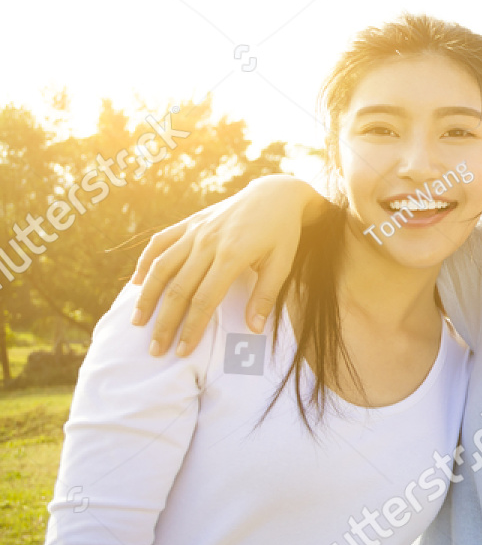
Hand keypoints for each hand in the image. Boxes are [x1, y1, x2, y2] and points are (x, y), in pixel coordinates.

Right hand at [129, 175, 326, 356]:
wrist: (274, 194)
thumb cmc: (281, 233)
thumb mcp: (282, 263)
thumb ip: (265, 296)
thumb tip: (254, 329)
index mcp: (232, 255)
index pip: (205, 300)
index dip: (192, 327)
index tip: (182, 350)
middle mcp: (207, 243)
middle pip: (178, 289)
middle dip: (165, 322)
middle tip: (155, 349)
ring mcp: (195, 231)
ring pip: (161, 267)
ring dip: (147, 297)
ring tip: (137, 322)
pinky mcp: (189, 223)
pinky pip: (160, 242)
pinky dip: (145, 262)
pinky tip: (137, 284)